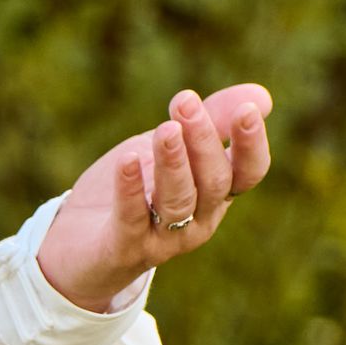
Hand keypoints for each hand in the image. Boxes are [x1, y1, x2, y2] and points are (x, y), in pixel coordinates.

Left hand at [36, 83, 272, 313]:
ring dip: (173, 162)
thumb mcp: (176, 149)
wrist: (82, 243)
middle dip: (203, 141)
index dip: (252, 144)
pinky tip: (126, 159)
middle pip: (214, 182)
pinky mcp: (125, 248)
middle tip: (185, 102)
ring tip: (166, 128)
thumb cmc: (138, 189)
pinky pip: (132, 218)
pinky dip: (130, 188)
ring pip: (178, 201)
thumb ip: (213, 122)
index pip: (249, 173)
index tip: (248, 109)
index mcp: (217, 194)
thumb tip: (263, 96)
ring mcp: (164, 239)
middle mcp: (199, 220)